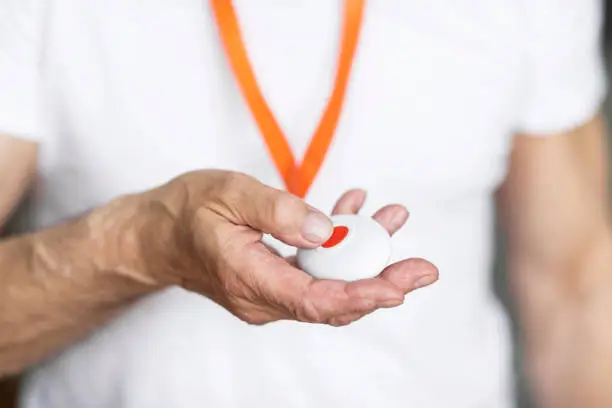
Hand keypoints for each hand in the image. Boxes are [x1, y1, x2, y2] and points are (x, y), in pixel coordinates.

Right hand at [139, 170, 437, 325]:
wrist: (158, 235)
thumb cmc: (186, 212)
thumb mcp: (228, 194)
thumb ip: (277, 211)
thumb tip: (324, 229)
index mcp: (249, 279)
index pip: (315, 300)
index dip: (362, 295)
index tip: (401, 285)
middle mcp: (263, 296)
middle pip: (333, 301)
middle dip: (383, 283)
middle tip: (424, 267)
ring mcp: (271, 292)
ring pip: (330, 284)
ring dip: (365, 255)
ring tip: (393, 217)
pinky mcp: (276, 280)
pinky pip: (316, 270)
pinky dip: (339, 245)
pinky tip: (352, 208)